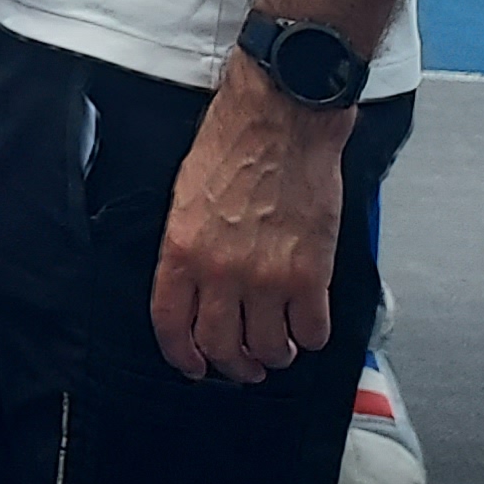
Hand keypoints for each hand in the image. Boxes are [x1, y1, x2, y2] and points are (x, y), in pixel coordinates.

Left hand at [150, 56, 354, 382]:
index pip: (172, 325)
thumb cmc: (235, 144)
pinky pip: (312, 332)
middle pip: (222, 347)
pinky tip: (307, 324)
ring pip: (268, 348)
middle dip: (232, 365)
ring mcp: (267, 277)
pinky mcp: (311, 275)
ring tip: (278, 345)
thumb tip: (194, 289)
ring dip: (273, 354)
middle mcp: (221, 271)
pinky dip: (310, 336)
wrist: (282, 118)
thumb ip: (188, 248)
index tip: (194, 365)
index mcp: (182, 250)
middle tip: (243, 364)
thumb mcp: (186, 196)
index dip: (183, 355)